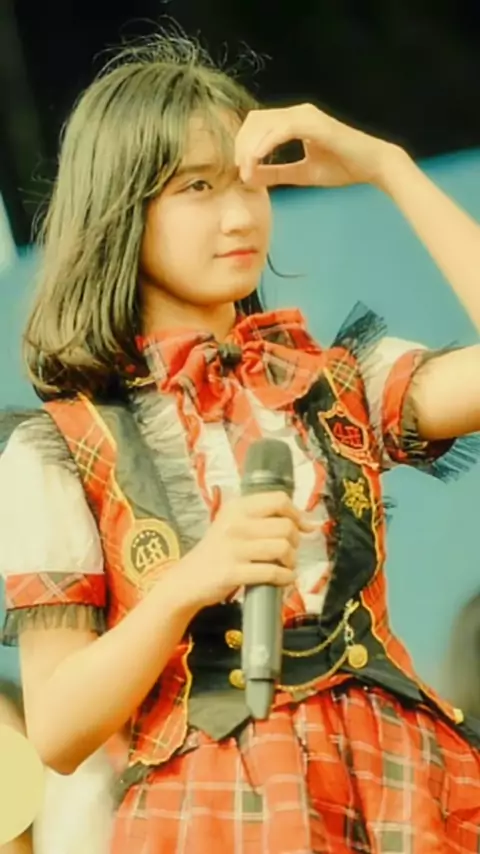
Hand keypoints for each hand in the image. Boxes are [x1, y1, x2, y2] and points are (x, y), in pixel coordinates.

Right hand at [177, 491, 312, 609]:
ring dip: (291, 561)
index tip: (301, 527)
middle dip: (295, 541)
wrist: (188, 579)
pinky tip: (283, 578)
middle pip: (286, 526)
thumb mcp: (235, 525)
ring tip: (285, 565)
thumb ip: (266, 520)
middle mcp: (235, 524)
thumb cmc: (218, 551)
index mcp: (236, 507)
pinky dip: (285, 577)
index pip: (279, 500)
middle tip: (287, 551)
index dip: (296, 514)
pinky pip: (272, 572)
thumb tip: (310, 524)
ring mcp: (233, 548)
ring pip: (283, 548)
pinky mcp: (233, 572)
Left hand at [235, 103, 400, 189]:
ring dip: (249, 148)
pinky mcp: (313, 123)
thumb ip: (276, 173)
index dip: (243, 145)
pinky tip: (256, 162)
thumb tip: (249, 178)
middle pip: (255, 120)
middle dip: (241, 145)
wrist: (372, 166)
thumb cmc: (343, 167)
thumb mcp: (301, 174)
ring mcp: (305, 115)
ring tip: (246, 171)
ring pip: (263, 123)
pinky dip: (264, 146)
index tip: (240, 170)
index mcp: (294, 121)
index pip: (257, 125)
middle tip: (240, 171)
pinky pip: (280, 130)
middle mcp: (297, 112)